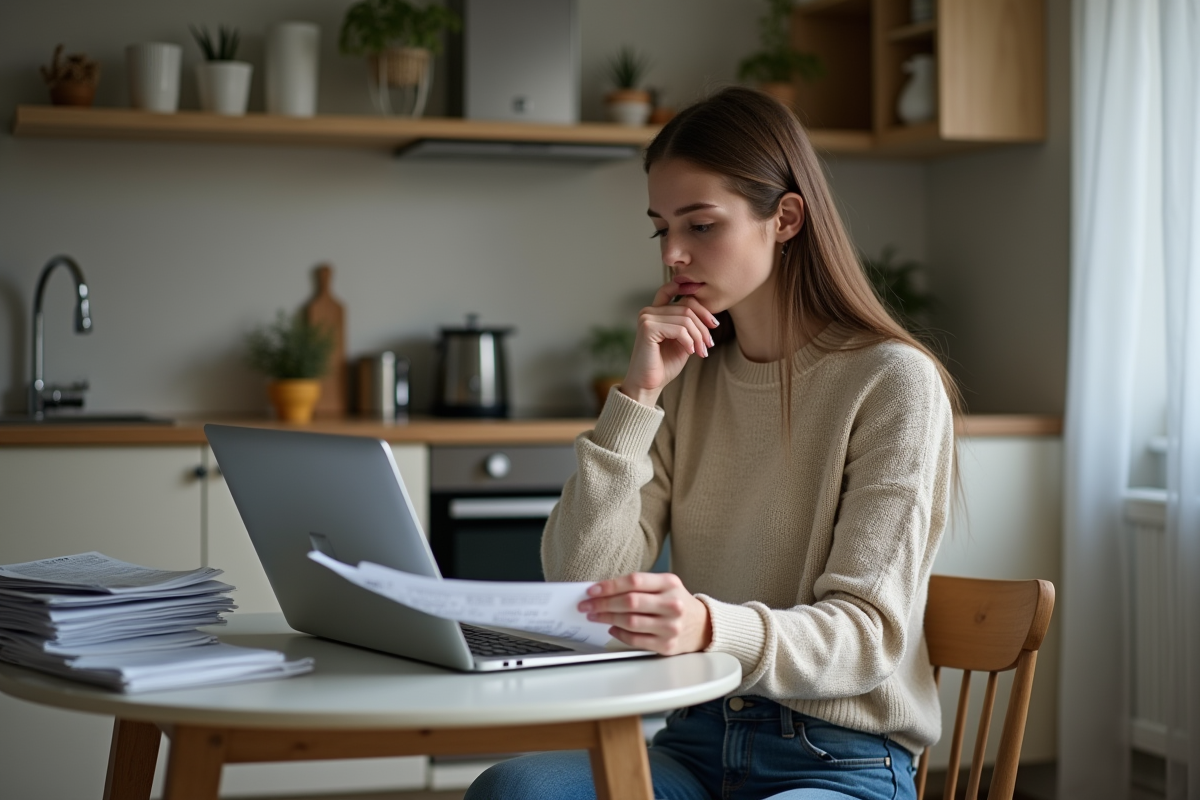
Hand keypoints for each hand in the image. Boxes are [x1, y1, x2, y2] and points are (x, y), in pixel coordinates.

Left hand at [578, 572, 712, 654]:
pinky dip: (619, 634)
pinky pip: (636, 640)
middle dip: (603, 604)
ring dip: (607, 618)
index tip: (592, 590)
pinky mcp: (667, 645)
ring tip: (595, 616)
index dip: (610, 586)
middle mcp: (672, 604)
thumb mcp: (666, 586)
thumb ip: (640, 586)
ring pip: (631, 622)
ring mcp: (670, 627)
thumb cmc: (677, 602)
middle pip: (630, 602)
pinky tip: (611, 628)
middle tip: (586, 605)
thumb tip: (604, 590)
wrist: (703, 626)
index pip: (635, 581)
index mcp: (670, 584)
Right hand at [620, 282, 720, 406]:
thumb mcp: (683, 341)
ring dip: (698, 336)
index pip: (679, 292)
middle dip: (703, 327)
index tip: (713, 323)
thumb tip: (710, 315)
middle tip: (709, 345)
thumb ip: (689, 325)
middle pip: (686, 307)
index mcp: (655, 311)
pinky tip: (691, 352)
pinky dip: (689, 341)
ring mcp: (647, 318)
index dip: (699, 303)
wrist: (648, 385)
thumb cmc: (664, 365)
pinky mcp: (648, 328)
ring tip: (702, 351)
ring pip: (685, 318)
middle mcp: (649, 311)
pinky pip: (679, 329)